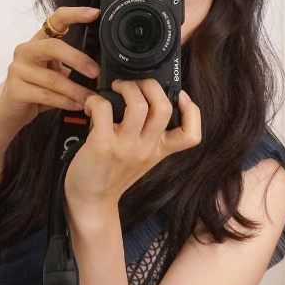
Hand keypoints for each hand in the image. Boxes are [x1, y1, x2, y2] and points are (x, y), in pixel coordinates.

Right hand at [0, 6, 101, 132]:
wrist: (10, 111)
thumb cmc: (36, 90)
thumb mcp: (55, 73)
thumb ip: (70, 67)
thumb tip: (99, 70)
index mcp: (38, 42)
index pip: (55, 20)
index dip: (75, 14)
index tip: (94, 14)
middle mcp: (26, 51)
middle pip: (54, 47)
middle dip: (78, 59)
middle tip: (95, 72)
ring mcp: (18, 70)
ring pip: (53, 78)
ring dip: (76, 90)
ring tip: (90, 97)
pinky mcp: (16, 90)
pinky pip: (47, 95)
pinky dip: (65, 102)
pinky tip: (77, 105)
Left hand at [63, 78, 201, 208]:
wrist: (91, 199)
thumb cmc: (112, 173)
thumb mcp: (142, 158)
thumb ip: (149, 135)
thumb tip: (145, 100)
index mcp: (159, 150)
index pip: (191, 135)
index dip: (194, 111)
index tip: (181, 96)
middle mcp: (146, 148)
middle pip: (163, 108)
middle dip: (150, 85)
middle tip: (135, 85)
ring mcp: (125, 146)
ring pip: (137, 105)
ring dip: (126, 88)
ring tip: (116, 88)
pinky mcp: (102, 144)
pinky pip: (103, 109)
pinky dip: (96, 101)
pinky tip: (92, 106)